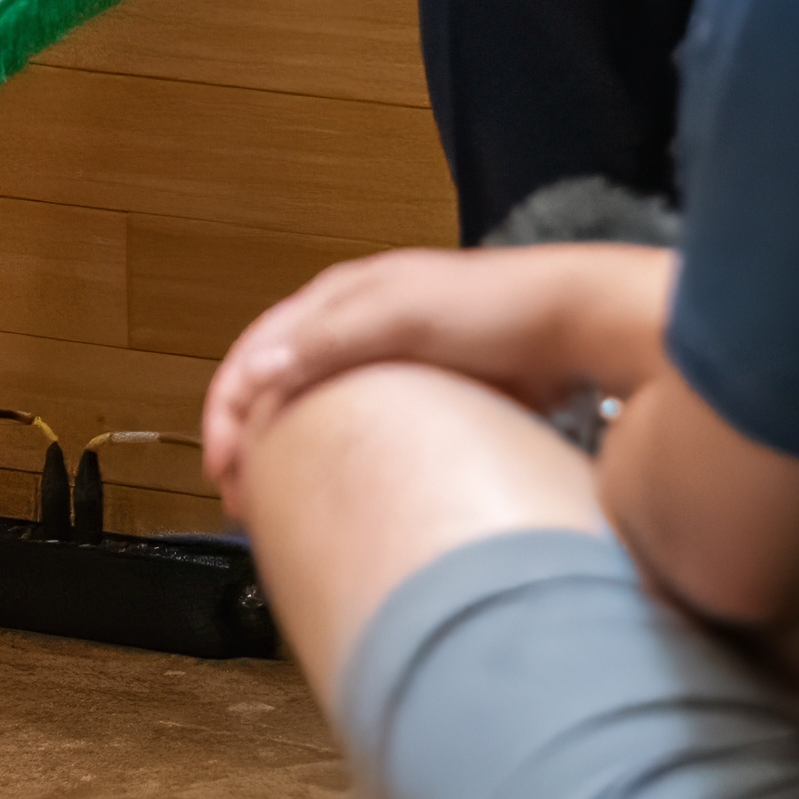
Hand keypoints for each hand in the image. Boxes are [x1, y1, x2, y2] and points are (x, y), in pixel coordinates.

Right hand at [195, 241, 674, 498]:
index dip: (228, 408)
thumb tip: (259, 375)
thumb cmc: (494, 306)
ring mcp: (390, 359)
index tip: (222, 466)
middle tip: (239, 496)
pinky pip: (360, 428)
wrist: (577, 324)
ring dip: (286, 450)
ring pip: (314, 407)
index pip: (257, 351)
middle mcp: (354, 324)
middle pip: (277, 382)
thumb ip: (327, 339)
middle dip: (248, 436)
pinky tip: (339, 487)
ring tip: (276, 502)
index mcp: (337, 296)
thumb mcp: (401, 313)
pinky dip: (333, 457)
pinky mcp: (425, 392)